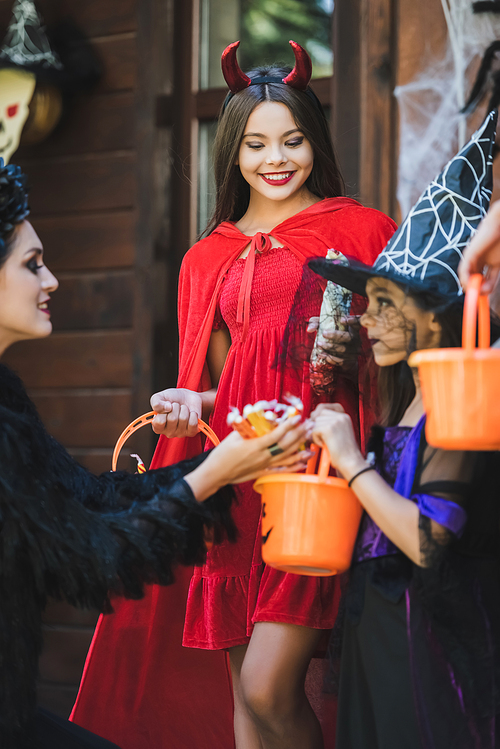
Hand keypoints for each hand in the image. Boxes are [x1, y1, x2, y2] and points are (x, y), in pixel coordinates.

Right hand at [150, 388, 202, 437]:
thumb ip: (156, 403)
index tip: (166, 406)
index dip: (163, 410)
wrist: (188, 397)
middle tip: (176, 406)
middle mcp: (168, 432)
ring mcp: (180, 433)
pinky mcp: (191, 432)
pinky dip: (193, 414)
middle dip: (176, 407)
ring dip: (184, 409)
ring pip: (183, 419)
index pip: (159, 421)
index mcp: (157, 426)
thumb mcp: (159, 397)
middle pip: (173, 419)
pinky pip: (192, 423)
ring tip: (183, 409)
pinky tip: (191, 414)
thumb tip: (167, 408)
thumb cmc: (172, 399)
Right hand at [185, 417, 310, 499]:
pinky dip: (294, 467)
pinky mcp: (263, 473)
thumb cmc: (222, 453)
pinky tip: (304, 462)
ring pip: (287, 458)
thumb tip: (261, 417)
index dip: (288, 426)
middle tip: (310, 425)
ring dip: (301, 450)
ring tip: (312, 443)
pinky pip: (282, 470)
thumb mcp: (234, 436)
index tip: (297, 417)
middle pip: (285, 445)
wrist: (216, 473)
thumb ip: (249, 427)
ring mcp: (264, 466)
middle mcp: (262, 456)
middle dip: (299, 434)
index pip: (276, 435)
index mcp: (254, 445)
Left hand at [309, 316, 359, 367]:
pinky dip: (330, 357)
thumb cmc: (334, 339)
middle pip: (348, 337)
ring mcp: (353, 351)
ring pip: (343, 349)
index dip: (352, 320)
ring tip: (319, 344)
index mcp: (353, 330)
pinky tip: (322, 355)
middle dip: (335, 335)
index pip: (357, 323)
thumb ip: (318, 324)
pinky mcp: (349, 361)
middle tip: (324, 333)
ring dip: (330, 347)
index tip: (342, 320)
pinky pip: (340, 360)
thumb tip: (309, 329)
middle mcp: (356, 340)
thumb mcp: (327, 328)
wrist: (344, 360)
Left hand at [309, 403, 365, 478]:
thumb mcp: (338, 432)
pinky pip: (313, 431)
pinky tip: (324, 445)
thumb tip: (310, 418)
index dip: (317, 414)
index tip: (318, 423)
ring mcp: (335, 421)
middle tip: (320, 437)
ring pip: (314, 423)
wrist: (350, 462)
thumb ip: (328, 423)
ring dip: (316, 434)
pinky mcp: (329, 428)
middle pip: (317, 414)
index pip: (323, 407)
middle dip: (315, 425)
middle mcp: (341, 416)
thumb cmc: (343, 452)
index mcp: (344, 416)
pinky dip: (316, 440)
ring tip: (325, 443)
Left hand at [458, 201, 499, 292]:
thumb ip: (491, 278)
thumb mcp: (497, 265)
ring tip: (478, 292)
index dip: (480, 291)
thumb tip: (485, 292)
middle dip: (474, 291)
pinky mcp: (468, 254)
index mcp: (481, 263)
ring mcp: (470, 258)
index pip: (477, 281)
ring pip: (464, 277)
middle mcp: (473, 262)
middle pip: (468, 280)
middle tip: (481, 296)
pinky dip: (465, 279)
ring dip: (470, 287)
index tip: (483, 300)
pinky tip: (471, 285)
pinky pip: (463, 270)